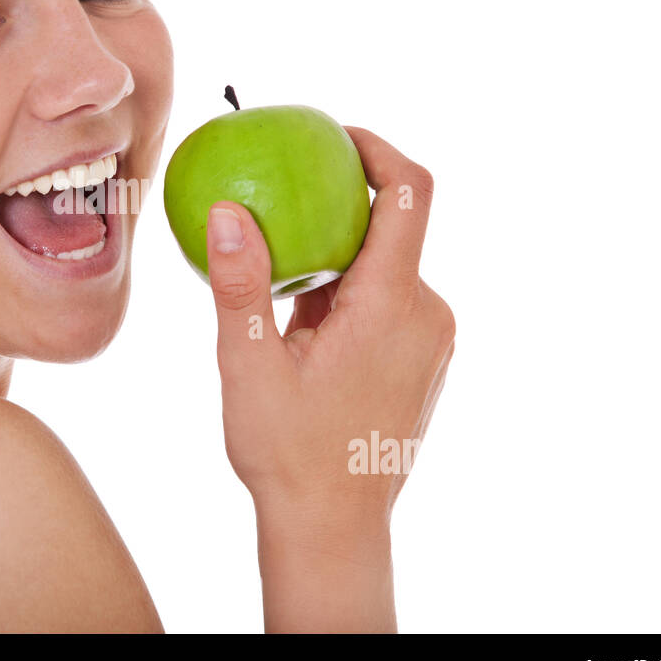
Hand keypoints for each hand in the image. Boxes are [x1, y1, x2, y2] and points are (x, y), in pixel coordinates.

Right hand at [205, 126, 454, 534]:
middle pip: (394, 227)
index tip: (334, 134)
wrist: (335, 526)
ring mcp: (433, 339)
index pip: (408, 193)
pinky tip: (302, 326)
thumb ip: (240, 282)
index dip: (379, 147)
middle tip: (279, 205)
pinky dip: (350, 293)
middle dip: (338, 208)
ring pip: (388, 268)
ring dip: (339, 260)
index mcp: (390, 306)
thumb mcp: (249, 364)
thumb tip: (227, 209)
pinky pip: (391, 301)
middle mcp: (427, 314)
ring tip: (279, 287)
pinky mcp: (427, 359)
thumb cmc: (288, 453)